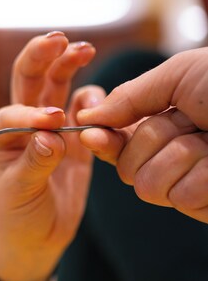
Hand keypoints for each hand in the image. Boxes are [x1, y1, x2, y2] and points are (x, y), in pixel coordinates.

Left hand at [0, 32, 99, 280]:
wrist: (36, 239)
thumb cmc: (16, 216)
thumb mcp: (19, 193)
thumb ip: (35, 163)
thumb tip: (52, 137)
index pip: (14, 111)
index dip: (32, 112)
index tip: (53, 122)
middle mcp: (24, 125)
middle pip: (31, 80)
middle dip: (43, 57)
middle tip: (60, 40)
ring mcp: (51, 129)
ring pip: (58, 87)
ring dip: (69, 65)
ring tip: (84, 50)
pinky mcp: (75, 140)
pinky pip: (84, 111)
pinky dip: (93, 101)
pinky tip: (100, 101)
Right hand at [77, 47, 207, 222]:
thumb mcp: (180, 75)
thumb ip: (131, 96)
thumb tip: (88, 118)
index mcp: (166, 122)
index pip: (120, 140)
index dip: (102, 139)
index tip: (85, 134)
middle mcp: (174, 154)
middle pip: (127, 166)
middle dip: (154, 140)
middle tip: (191, 124)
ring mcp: (189, 182)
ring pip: (147, 185)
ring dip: (182, 156)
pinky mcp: (204, 205)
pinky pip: (179, 196)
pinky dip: (204, 176)